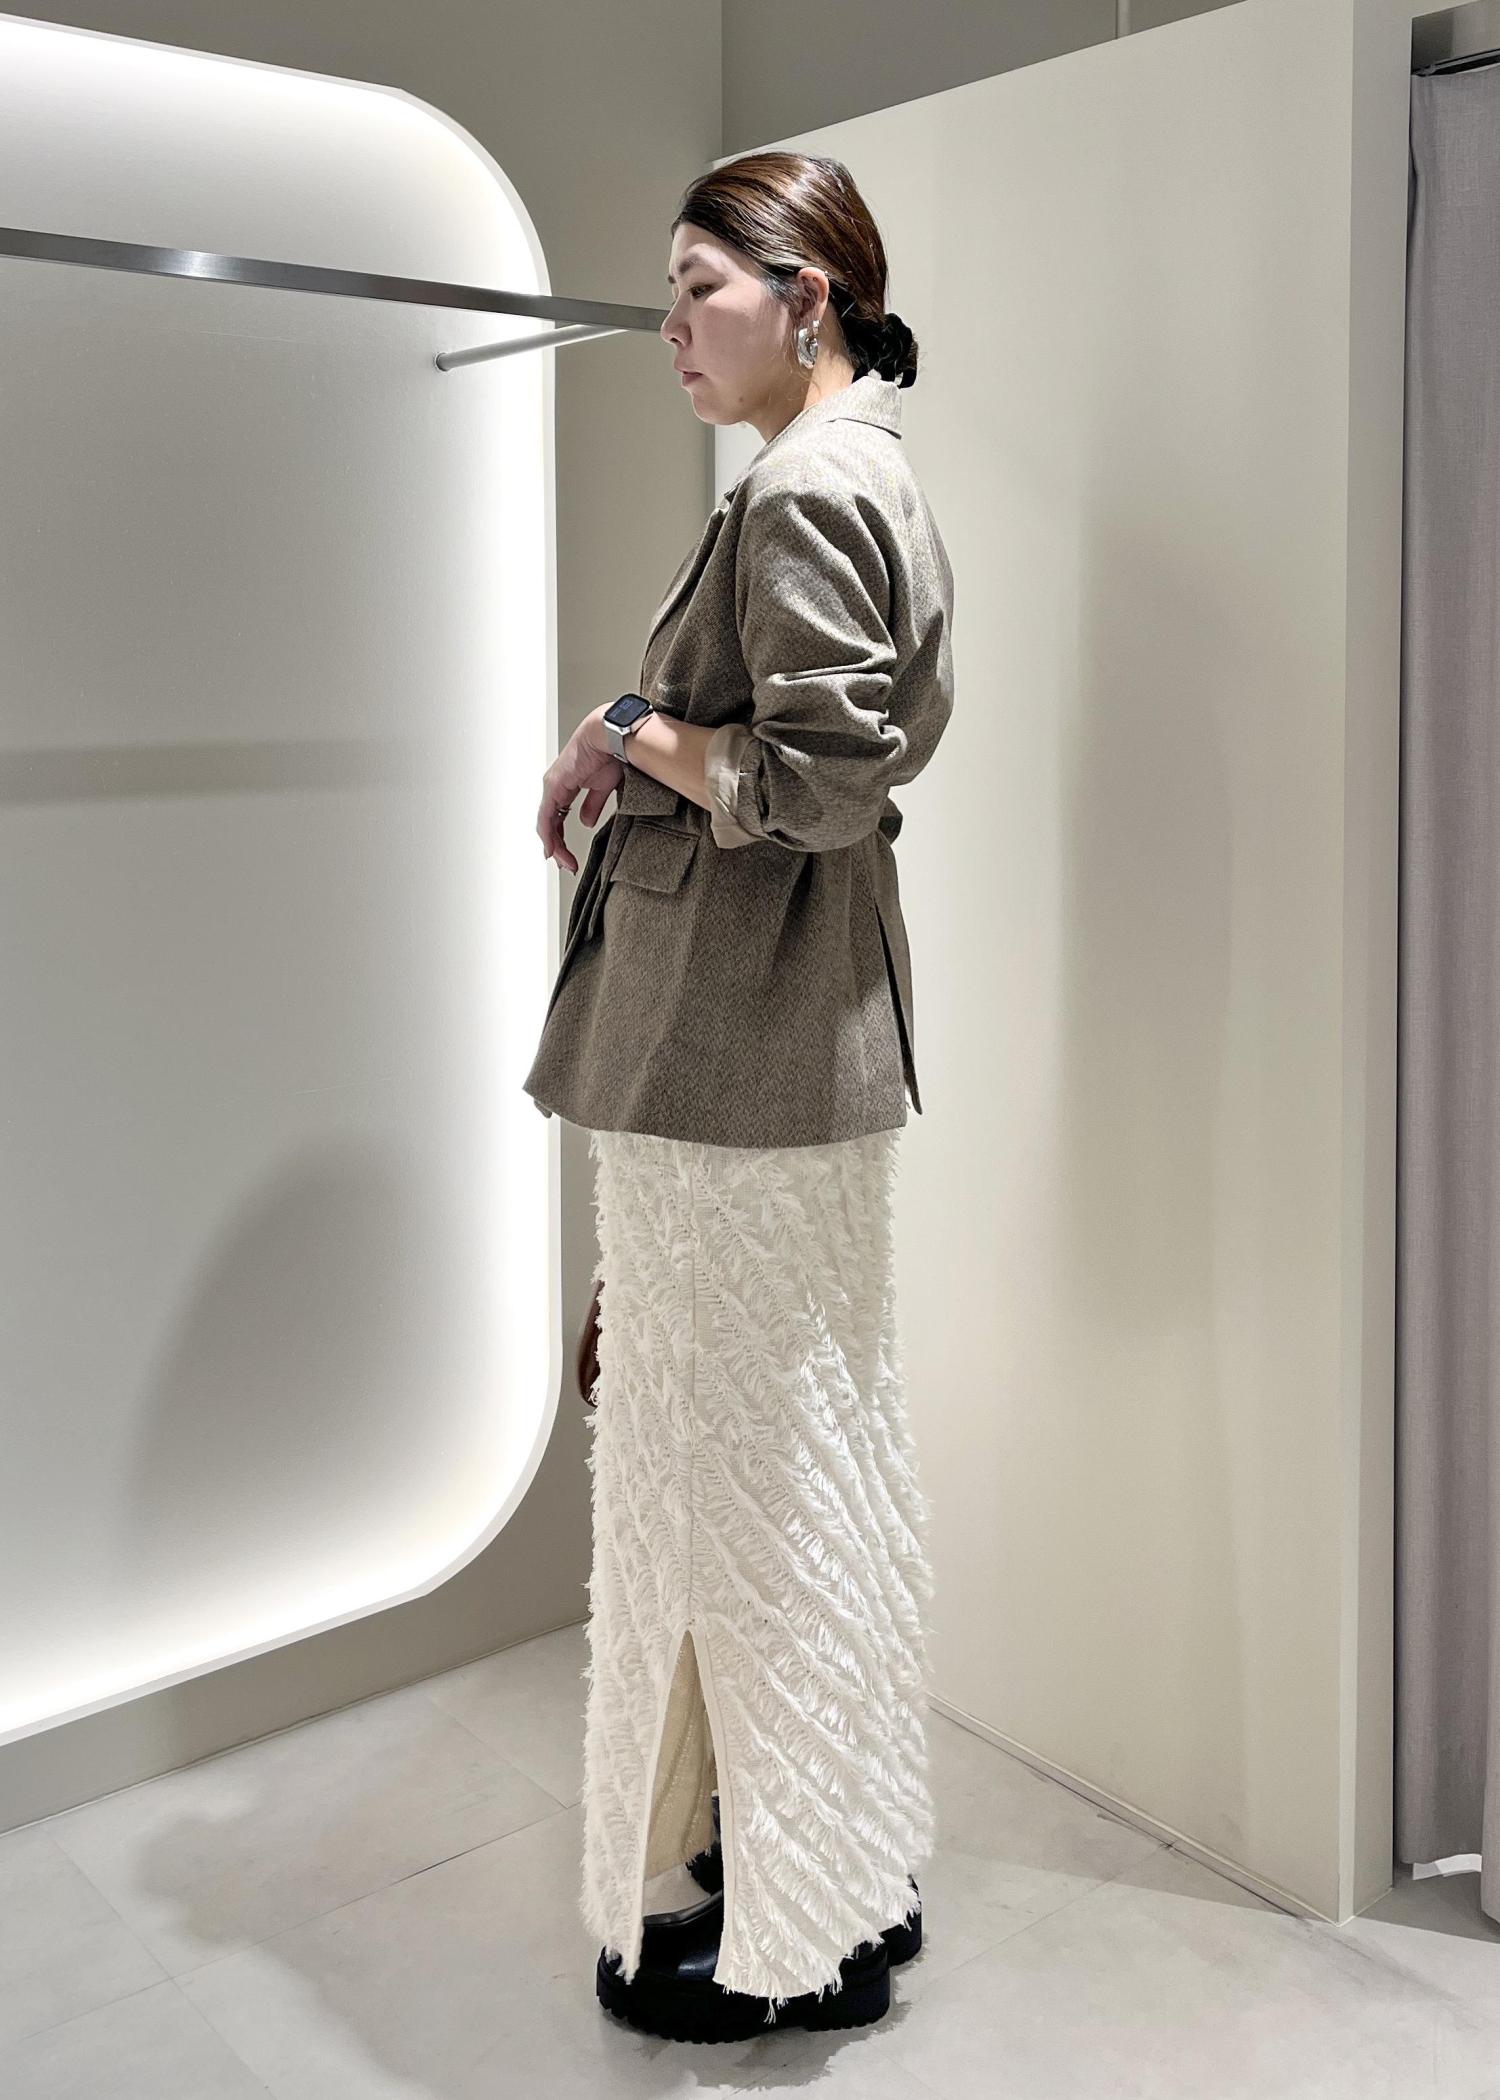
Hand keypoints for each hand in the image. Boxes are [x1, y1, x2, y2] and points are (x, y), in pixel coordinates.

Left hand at [539, 708, 624, 874]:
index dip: (561, 837)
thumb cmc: (612, 752)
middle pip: (550, 823)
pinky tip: (552, 850)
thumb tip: (586, 823)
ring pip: (546, 824)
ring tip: (564, 863)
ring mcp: (553, 786)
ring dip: (554, 846)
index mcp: (567, 784)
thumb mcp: (602, 787)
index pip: (558, 817)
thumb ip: (592, 805)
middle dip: (557, 846)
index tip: (568, 855)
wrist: (613, 735)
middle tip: (567, 864)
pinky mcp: (554, 786)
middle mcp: (556, 786)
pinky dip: (548, 836)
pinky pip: (546, 818)